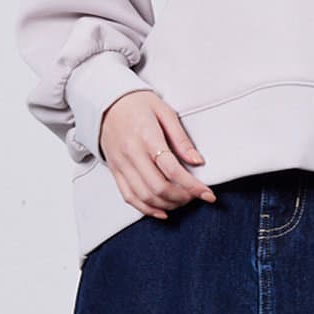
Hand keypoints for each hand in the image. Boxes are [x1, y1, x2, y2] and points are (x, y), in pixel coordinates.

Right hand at [97, 90, 216, 219]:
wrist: (105, 102)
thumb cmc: (136, 104)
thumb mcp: (164, 112)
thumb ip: (181, 139)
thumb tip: (197, 161)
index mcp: (146, 136)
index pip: (172, 169)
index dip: (192, 186)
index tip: (207, 194)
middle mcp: (131, 153)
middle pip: (159, 187)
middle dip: (182, 197)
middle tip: (195, 196)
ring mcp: (121, 164)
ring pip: (145, 196)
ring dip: (167, 205)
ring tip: (182, 200)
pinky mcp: (115, 171)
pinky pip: (129, 197)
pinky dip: (147, 209)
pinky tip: (162, 211)